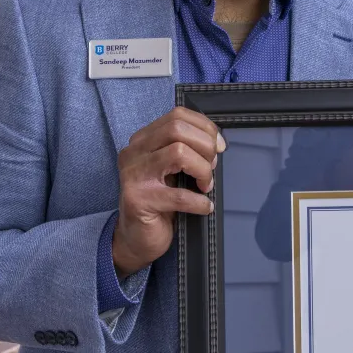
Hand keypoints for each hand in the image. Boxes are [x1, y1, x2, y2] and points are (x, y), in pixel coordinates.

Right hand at [114, 107, 224, 277]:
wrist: (135, 237)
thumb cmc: (160, 200)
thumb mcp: (171, 168)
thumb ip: (187, 149)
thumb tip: (217, 142)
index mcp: (143, 140)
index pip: (177, 116)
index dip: (205, 127)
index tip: (219, 145)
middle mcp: (134, 152)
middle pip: (177, 129)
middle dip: (205, 146)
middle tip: (211, 167)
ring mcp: (134, 175)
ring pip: (179, 153)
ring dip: (202, 170)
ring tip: (205, 185)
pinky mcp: (138, 200)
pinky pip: (180, 195)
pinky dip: (200, 202)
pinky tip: (204, 207)